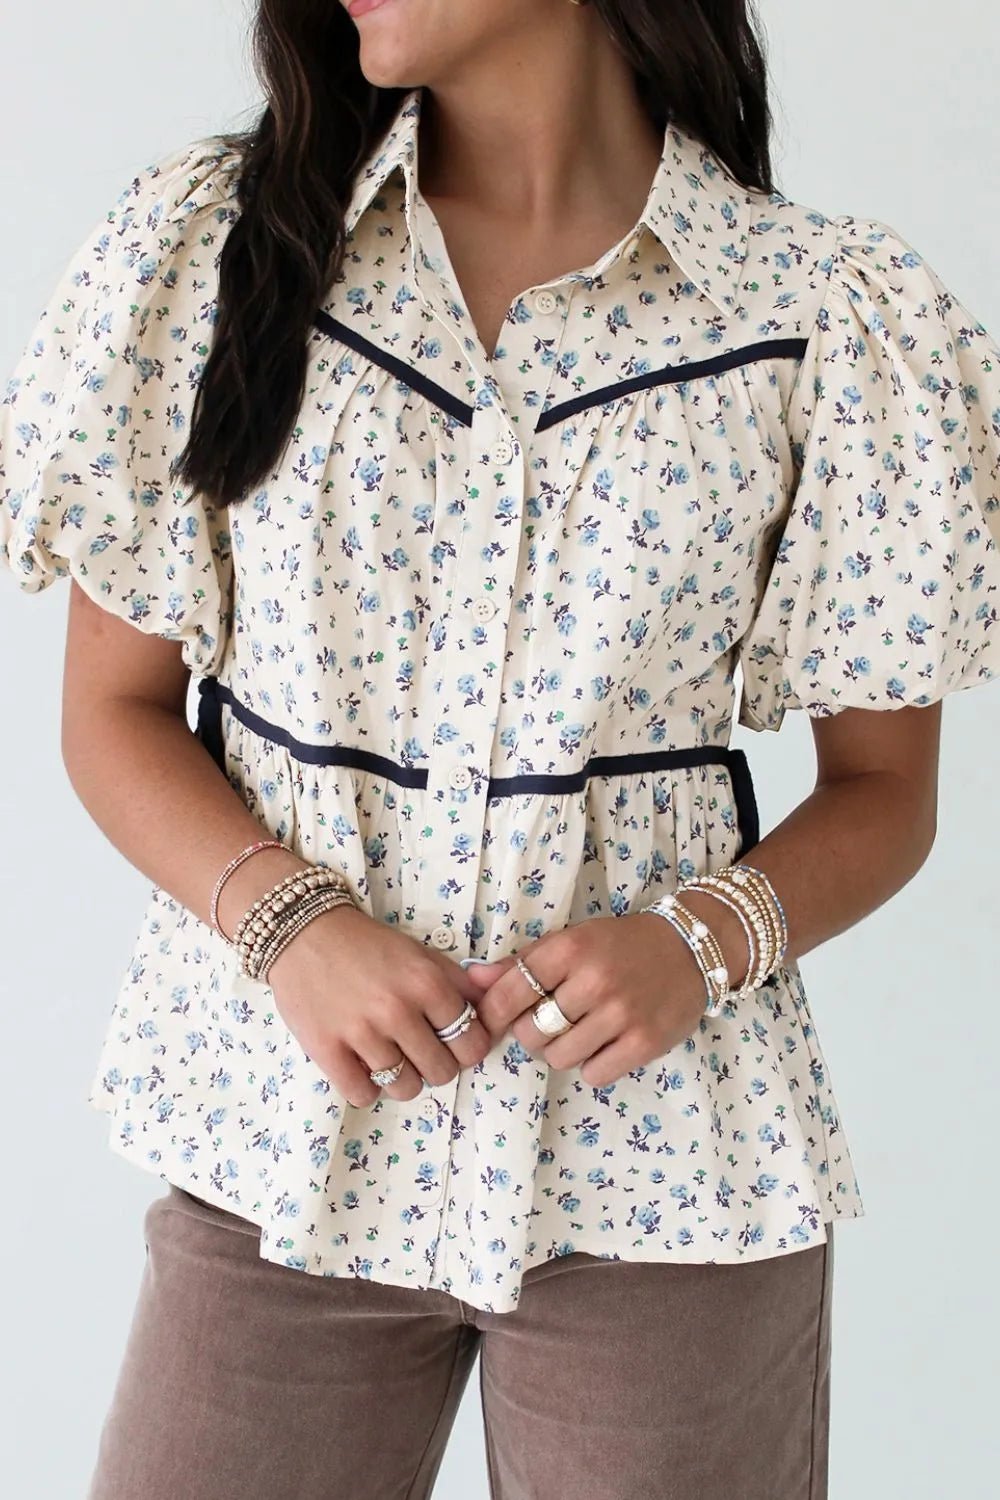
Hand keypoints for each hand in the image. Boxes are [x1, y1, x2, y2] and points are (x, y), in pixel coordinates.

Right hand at [266, 905, 492, 1107]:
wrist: (304, 933)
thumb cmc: (367, 944)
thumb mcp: (421, 954)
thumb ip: (460, 983)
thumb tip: (495, 1004)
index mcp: (427, 983)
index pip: (472, 1044)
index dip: (466, 1047)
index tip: (452, 1042)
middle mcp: (398, 1010)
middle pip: (442, 1072)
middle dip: (435, 1065)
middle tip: (418, 1050)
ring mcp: (361, 1033)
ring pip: (405, 1088)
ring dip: (402, 1079)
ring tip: (389, 1057)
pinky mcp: (326, 1050)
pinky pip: (362, 1095)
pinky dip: (366, 1087)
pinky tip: (362, 1064)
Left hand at [463, 913, 710, 1087]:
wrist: (690, 949)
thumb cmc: (620, 946)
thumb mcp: (571, 942)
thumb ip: (521, 963)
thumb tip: (471, 979)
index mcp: (570, 949)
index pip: (510, 993)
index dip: (493, 1013)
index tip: (497, 1019)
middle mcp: (594, 980)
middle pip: (530, 1033)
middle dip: (532, 1033)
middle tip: (551, 1021)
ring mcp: (621, 1014)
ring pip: (559, 1057)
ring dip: (562, 1051)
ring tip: (580, 1032)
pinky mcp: (645, 1043)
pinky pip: (594, 1074)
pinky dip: (593, 1065)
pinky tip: (605, 1043)